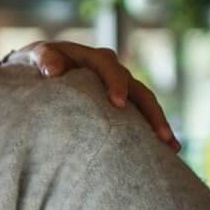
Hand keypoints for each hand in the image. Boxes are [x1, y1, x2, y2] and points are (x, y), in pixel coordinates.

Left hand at [2, 40, 179, 152]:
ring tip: (172, 148)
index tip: (117, 103)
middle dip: (151, 113)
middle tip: (160, 136)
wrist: (41, 70)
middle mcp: (113, 73)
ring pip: (145, 106)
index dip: (116, 83)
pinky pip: (139, 118)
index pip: (110, 67)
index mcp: (94, 59)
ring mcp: (120, 90)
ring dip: (159, 125)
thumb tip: (54, 70)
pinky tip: (165, 153)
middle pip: (138, 90)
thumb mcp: (37, 56)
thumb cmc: (38, 63)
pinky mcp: (120, 106)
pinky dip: (151, 133)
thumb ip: (45, 59)